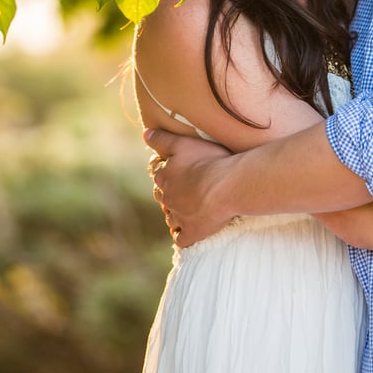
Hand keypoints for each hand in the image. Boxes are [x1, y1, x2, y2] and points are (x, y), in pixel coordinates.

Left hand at [145, 127, 233, 247]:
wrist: (228, 186)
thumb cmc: (208, 161)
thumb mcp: (183, 142)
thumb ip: (162, 138)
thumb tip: (144, 134)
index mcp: (164, 177)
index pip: (158, 174)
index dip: (166, 170)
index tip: (176, 168)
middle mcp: (168, 198)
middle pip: (162, 196)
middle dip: (169, 192)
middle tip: (183, 188)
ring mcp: (179, 217)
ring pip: (170, 217)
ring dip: (175, 213)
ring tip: (187, 208)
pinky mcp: (192, 232)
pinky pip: (181, 238)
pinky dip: (182, 234)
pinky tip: (186, 231)